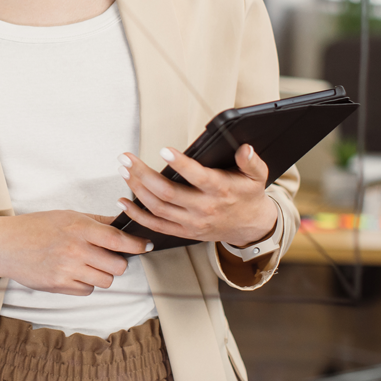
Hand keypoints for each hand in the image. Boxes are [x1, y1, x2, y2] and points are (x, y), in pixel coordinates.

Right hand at [0, 211, 152, 295]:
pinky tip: (74, 272)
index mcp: (79, 228)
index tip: (145, 245)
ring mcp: (68, 270)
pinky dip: (85, 283)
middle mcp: (76, 250)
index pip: (118, 239)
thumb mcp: (67, 215)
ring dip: (102, 274)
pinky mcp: (60, 286)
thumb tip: (122, 223)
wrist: (6, 245)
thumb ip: (96, 221)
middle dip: (117, 262)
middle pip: (118, 266)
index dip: (136, 244)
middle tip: (109, 256)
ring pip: (105, 280)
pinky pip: (87, 290)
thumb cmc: (35, 227)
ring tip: (88, 263)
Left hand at [116, 144, 278, 247]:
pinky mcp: (183, 232)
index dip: (180, 164)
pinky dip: (137, 215)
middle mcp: (203, 208)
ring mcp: (191, 222)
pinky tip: (123, 201)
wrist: (250, 227)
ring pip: (157, 208)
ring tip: (124, 170)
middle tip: (127, 158)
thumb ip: (251, 161)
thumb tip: (244, 148)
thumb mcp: (257, 176)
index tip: (164, 150)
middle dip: (143, 174)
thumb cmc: (248, 195)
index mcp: (220, 190)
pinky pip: (155, 225)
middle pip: (167, 192)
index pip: (198, 177)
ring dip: (136, 189)